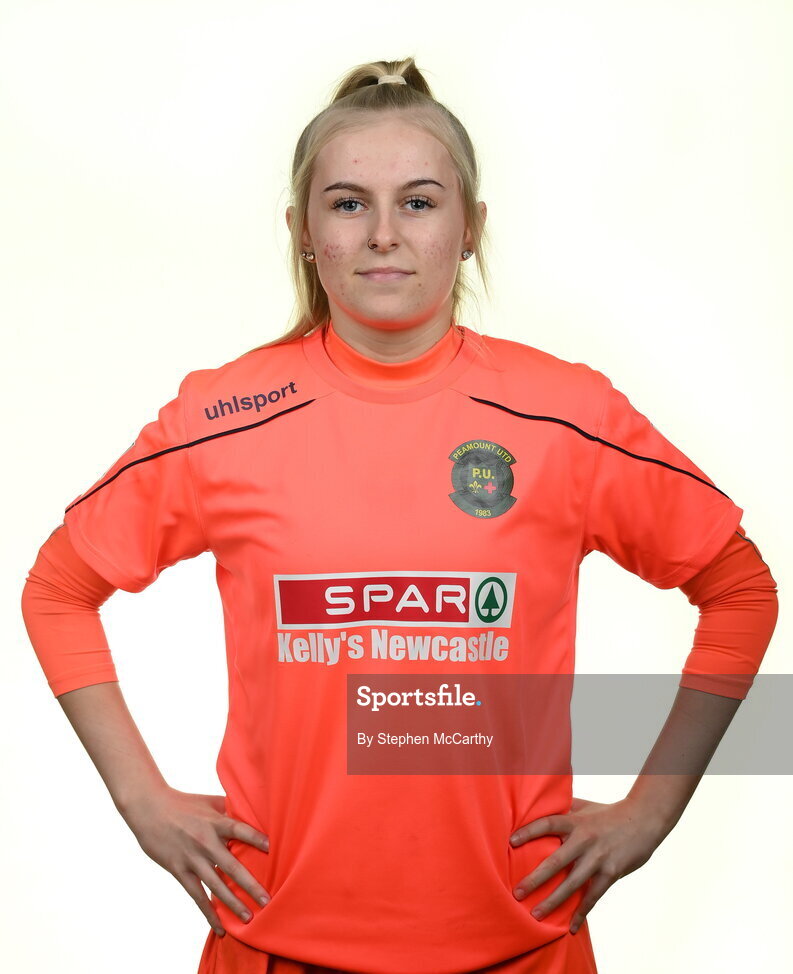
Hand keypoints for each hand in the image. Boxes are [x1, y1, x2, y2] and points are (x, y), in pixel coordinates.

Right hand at [120, 786, 270, 935]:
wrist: (150, 809)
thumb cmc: (184, 803)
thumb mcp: (209, 801)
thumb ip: (230, 810)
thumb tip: (256, 813)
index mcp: (215, 822)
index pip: (239, 830)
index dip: (255, 838)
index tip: (270, 848)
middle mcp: (205, 842)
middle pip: (231, 866)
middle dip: (250, 885)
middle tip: (267, 901)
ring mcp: (192, 858)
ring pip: (215, 886)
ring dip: (232, 903)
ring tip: (248, 918)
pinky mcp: (179, 870)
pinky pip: (196, 895)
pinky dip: (208, 912)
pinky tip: (219, 927)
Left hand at [509, 796, 664, 933]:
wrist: (643, 820)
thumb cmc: (609, 813)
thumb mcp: (585, 806)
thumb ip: (564, 809)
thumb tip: (539, 806)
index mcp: (575, 821)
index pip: (547, 824)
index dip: (529, 831)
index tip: (511, 842)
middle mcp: (584, 840)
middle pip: (555, 861)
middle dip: (535, 879)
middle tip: (517, 893)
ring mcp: (598, 858)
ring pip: (572, 884)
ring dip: (554, 901)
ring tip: (536, 915)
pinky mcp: (611, 872)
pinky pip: (593, 896)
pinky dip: (582, 913)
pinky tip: (572, 927)